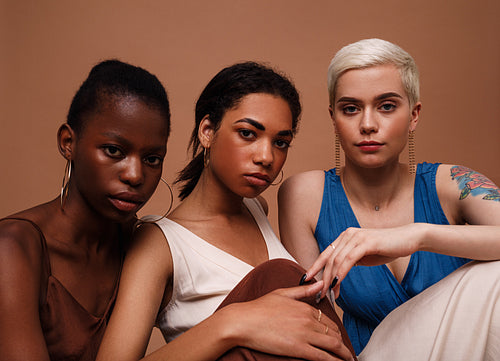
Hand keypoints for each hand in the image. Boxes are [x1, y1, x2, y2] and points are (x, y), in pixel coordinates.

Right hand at [229, 281, 353, 360]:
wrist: (243, 321)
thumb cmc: (258, 308)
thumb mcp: (282, 293)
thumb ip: (303, 291)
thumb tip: (321, 284)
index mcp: (305, 307)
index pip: (328, 321)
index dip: (336, 331)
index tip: (339, 339)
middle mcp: (308, 320)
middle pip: (334, 334)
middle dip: (342, 345)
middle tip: (346, 353)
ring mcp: (304, 334)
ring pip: (333, 345)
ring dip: (344, 355)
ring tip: (348, 360)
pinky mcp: (299, 348)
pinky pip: (322, 357)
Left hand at [306, 224, 421, 298]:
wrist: (408, 239)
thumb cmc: (387, 248)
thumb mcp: (364, 255)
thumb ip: (350, 261)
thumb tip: (337, 275)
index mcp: (345, 237)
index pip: (325, 254)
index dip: (314, 267)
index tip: (305, 280)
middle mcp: (347, 234)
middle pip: (328, 258)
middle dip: (322, 278)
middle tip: (319, 294)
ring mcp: (356, 237)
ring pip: (336, 260)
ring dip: (331, 279)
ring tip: (328, 294)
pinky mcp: (366, 242)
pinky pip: (348, 259)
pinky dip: (341, 273)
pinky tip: (337, 284)